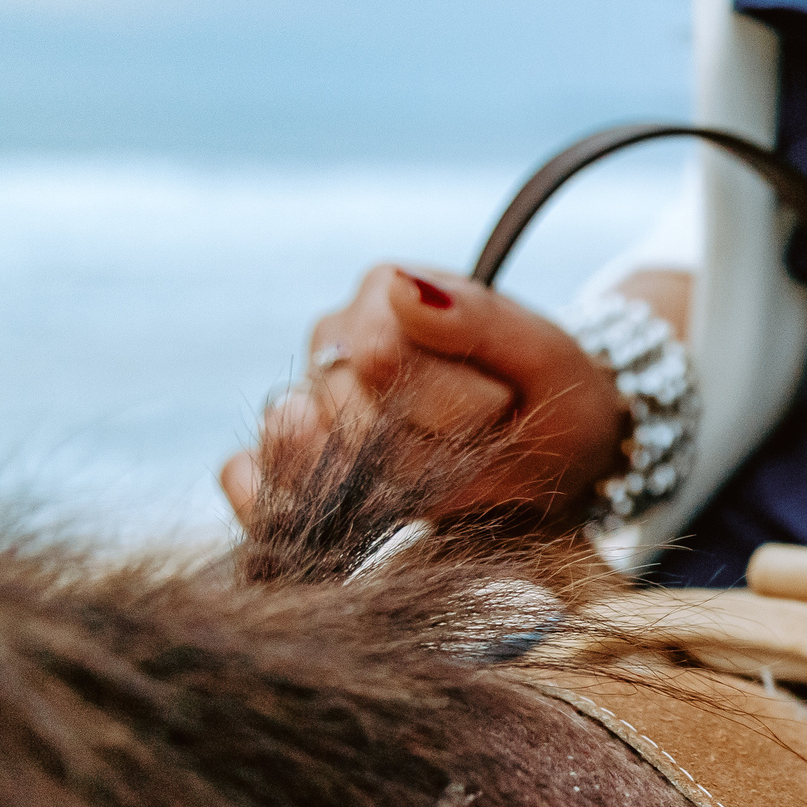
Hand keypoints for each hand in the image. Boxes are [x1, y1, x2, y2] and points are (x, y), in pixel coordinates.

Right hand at [220, 265, 652, 527]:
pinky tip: (327, 518)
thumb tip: (401, 288)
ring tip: (440, 477)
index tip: (503, 406)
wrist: (557, 454)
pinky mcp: (286, 463)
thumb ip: (479, 321)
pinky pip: (249, 479)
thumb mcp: (546, 357)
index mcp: (386, 293)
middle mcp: (332, 339)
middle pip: (347, 412)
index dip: (450, 402)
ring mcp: (302, 399)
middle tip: (480, 446)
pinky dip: (280, 504)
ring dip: (383, 484)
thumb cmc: (552, 398)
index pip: (380, 356)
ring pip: (305, 451)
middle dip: (429, 449)